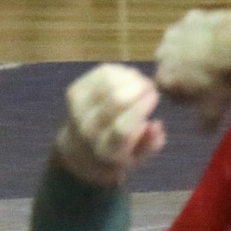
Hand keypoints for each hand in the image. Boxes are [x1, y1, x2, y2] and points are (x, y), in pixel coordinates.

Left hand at [58, 63, 166, 183]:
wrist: (79, 148)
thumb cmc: (116, 152)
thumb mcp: (137, 158)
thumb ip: (150, 144)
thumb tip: (155, 125)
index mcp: (107, 150)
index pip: (123, 128)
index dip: (141, 108)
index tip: (155, 97)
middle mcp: (89, 130)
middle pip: (115, 100)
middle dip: (138, 88)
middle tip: (152, 87)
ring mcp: (78, 109)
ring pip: (108, 82)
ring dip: (131, 78)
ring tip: (143, 82)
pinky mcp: (75, 91)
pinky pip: (101, 73)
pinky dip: (120, 72)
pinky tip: (130, 78)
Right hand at [153, 9, 230, 131]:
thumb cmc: (223, 80)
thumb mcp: (215, 108)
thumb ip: (204, 122)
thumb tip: (204, 131)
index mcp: (164, 78)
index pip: (167, 91)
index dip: (184, 95)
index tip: (200, 96)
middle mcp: (162, 53)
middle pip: (171, 66)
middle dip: (184, 71)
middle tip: (208, 77)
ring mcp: (175, 32)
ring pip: (179, 45)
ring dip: (191, 51)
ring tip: (214, 57)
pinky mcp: (190, 16)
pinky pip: (193, 27)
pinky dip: (201, 33)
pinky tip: (218, 39)